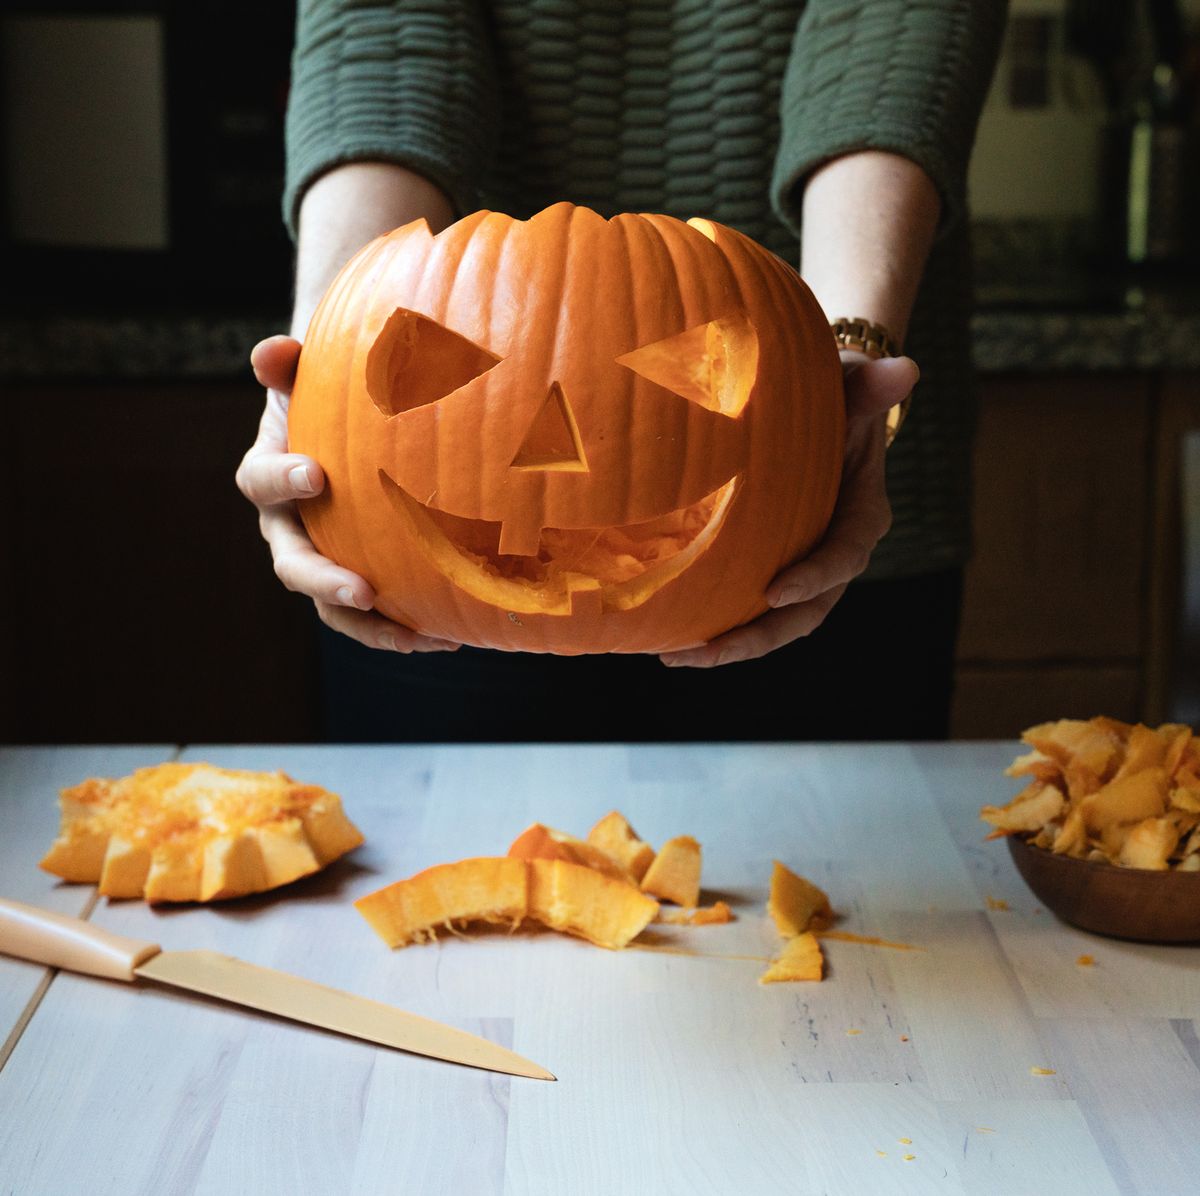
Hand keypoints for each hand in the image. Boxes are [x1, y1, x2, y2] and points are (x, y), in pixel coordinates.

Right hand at [235, 335, 460, 653]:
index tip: (316, 474)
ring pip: (335, 608)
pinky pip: (378, 614)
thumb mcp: (311, 373)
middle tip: (363, 591)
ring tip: (416, 638)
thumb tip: (274, 351)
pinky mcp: (361, 579)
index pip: (259, 482)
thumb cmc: (332, 393)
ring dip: (372, 627)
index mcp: (269, 477)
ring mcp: (324, 559)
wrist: (352, 424)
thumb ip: (289, 363)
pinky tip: (453, 634)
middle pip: (293, 566)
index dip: (281, 479)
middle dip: (325, 582)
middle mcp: (289, 529)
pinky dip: (409, 627)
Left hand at [658, 352, 917, 667]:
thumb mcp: (854, 389)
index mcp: (861, 517)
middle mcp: (836, 555)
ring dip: (729, 645)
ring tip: (677, 657)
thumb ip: (871, 388)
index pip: (843, 556)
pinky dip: (716, 625)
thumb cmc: (840, 398)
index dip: (814, 577)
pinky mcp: (776, 571)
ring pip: (775, 623)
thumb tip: (904, 369)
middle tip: (709, 650)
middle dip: (758, 637)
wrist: (830, 414)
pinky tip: (668, 636)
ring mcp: (805, 569)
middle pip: (805, 613)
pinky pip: (749, 607)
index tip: (774, 592)